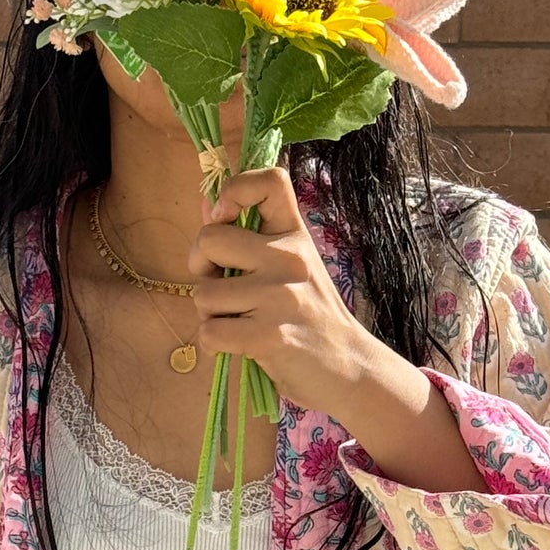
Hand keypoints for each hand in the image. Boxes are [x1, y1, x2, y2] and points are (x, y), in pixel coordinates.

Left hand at [187, 165, 378, 416]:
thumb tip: (205, 204)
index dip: (234, 190)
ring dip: (209, 315)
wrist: (348, 368)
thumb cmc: (311, 318)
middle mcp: (289, 258)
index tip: (225, 218)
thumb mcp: (290, 269)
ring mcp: (279, 296)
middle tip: (221, 286)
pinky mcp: (269, 335)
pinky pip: (210, 333)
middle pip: (209, 240)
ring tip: (238, 323)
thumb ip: (248, 238)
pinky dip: (213, 345)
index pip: (269, 181)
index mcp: (295, 235)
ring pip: (204, 294)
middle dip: (200, 268)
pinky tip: (234, 346)